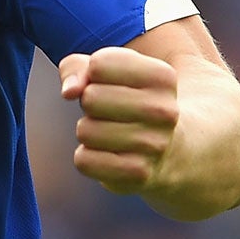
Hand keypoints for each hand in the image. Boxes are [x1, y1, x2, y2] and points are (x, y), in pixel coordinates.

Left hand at [58, 45, 179, 197]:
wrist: (171, 148)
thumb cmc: (129, 99)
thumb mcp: (109, 71)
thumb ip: (77, 67)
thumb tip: (68, 91)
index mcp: (162, 76)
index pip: (99, 64)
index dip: (93, 73)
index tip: (112, 83)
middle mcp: (164, 111)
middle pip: (90, 98)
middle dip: (89, 103)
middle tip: (110, 111)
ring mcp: (154, 145)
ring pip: (85, 131)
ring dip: (89, 131)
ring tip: (111, 132)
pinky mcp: (139, 174)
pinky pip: (84, 161)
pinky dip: (87, 157)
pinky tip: (108, 154)